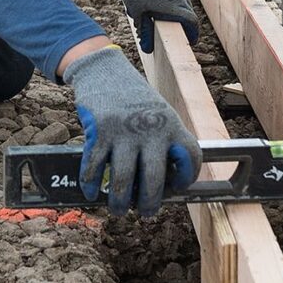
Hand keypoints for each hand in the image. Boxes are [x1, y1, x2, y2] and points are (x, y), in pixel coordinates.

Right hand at [64, 47, 200, 215]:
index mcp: (172, 125)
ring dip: (119, 201)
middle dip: (149, 203)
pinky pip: (95, 166)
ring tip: (119, 209)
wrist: (105, 69)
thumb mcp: (159, 113)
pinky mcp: (101, 130)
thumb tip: (161, 182)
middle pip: (153, 178)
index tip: (177, 188)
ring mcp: (125, 131)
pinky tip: (91, 192)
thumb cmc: (134, 98)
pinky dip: (91, 184)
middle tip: (145, 213)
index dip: (187, 177)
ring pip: (123, 179)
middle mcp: (151, 129)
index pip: (191, 157)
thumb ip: (164, 141)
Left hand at [115, 0, 197, 53]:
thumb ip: (144, 31)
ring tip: (157, 5)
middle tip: (170, 25)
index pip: (191, 23)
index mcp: (174, 6)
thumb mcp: (136, 12)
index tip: (190, 39)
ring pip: (182, 0)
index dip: (192, 33)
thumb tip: (148, 49)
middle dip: (181, 20)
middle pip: (187, 12)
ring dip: (174, 5)